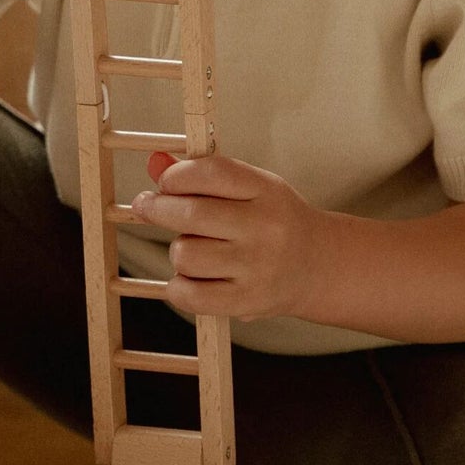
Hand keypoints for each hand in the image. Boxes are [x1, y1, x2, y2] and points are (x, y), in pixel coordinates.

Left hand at [130, 152, 330, 320]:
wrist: (317, 266)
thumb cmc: (271, 221)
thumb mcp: (248, 189)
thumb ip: (201, 176)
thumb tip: (154, 163)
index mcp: (266, 190)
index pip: (212, 172)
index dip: (177, 175)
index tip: (165, 183)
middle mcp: (265, 227)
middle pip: (191, 213)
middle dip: (158, 208)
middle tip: (147, 207)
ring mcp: (256, 267)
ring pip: (185, 254)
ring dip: (178, 251)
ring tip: (192, 250)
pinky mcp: (246, 301)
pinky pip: (189, 294)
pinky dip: (178, 286)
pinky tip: (189, 279)